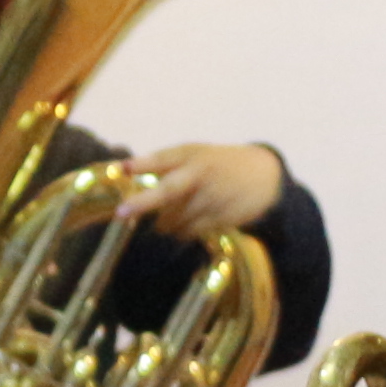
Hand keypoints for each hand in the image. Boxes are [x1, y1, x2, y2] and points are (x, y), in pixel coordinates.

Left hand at [119, 141, 286, 239]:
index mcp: (191, 155)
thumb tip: (123, 172)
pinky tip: (187, 224)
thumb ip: (163, 164)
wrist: (264, 175)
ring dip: (165, 224)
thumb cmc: (218, 164)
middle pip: (168, 191)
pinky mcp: (222, 217)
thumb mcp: (194, 154)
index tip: (121, 169)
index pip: (162, 158)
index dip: (141, 164)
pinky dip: (182, 232)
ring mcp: (212, 197)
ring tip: (169, 219)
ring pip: (175, 219)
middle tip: (121, 213)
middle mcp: (201, 174)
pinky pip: (190, 232)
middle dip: (142, 202)